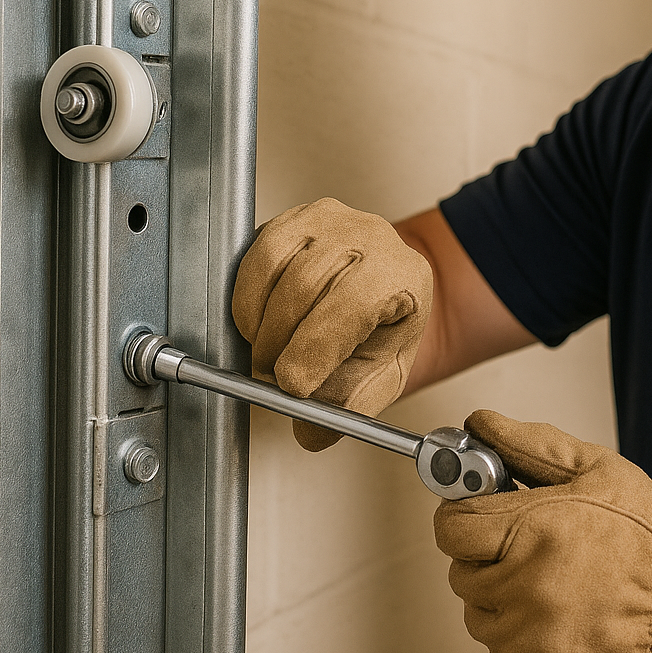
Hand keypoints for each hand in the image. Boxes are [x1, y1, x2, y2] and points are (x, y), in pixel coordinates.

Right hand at [231, 198, 432, 449]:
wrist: (383, 286)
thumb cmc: (384, 327)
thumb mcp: (382, 374)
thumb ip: (351, 408)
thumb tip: (310, 434)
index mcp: (403, 273)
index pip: (354, 303)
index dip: (316, 347)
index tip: (292, 384)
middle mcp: (370, 236)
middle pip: (308, 285)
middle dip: (281, 343)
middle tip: (271, 379)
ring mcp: (330, 220)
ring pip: (278, 268)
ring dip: (261, 323)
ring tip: (266, 354)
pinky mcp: (293, 218)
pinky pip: (257, 255)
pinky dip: (248, 298)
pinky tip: (258, 324)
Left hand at [434, 410, 651, 652]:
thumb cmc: (647, 537)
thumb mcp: (596, 470)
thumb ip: (530, 446)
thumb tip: (481, 425)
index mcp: (532, 528)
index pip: (451, 526)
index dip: (463, 515)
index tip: (482, 513)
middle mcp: (523, 584)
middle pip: (461, 570)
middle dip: (487, 556)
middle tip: (529, 547)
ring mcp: (527, 632)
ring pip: (479, 612)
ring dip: (502, 596)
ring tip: (551, 582)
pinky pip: (502, 646)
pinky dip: (520, 631)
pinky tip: (558, 613)